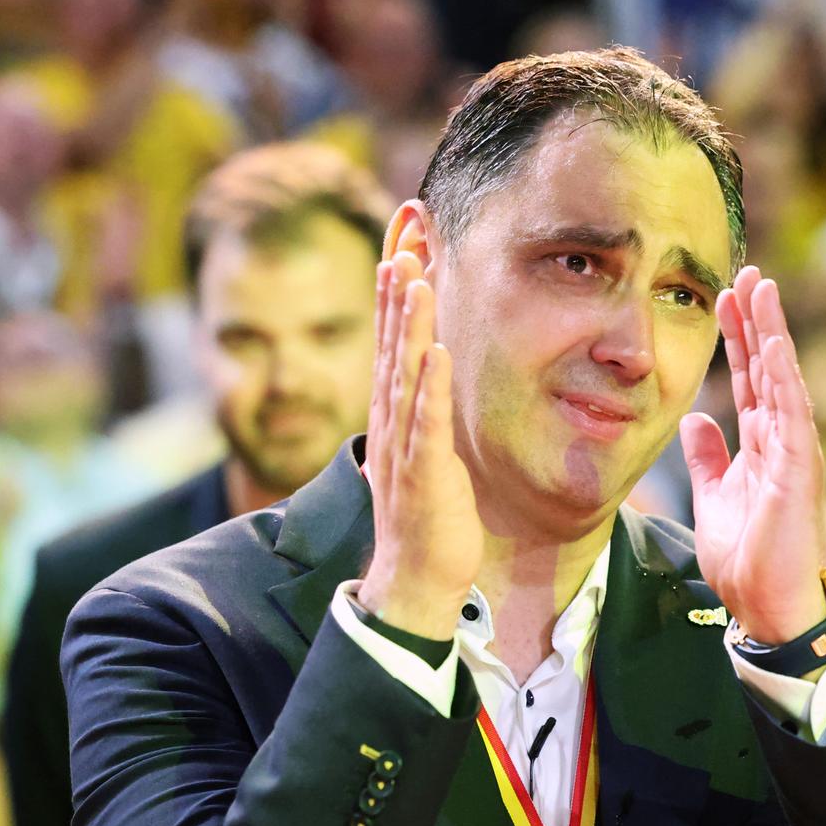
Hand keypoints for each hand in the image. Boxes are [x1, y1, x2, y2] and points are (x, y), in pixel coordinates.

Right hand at [357, 252, 482, 639]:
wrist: (415, 580)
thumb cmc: (424, 520)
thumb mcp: (419, 456)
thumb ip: (417, 417)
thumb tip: (421, 385)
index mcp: (391, 419)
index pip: (389, 349)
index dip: (392, 301)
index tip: (398, 253)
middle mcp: (391, 426)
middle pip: (391, 349)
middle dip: (396, 297)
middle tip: (401, 245)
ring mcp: (404, 449)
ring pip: (405, 376)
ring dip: (410, 326)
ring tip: (415, 280)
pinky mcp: (424, 474)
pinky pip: (427, 424)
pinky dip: (429, 388)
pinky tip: (436, 352)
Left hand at [680, 266, 825, 643]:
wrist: (764, 605)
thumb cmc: (747, 558)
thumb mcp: (714, 497)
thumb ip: (707, 458)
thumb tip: (694, 420)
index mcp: (761, 445)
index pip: (749, 379)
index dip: (738, 338)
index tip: (724, 297)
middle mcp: (782, 440)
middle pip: (768, 367)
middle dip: (756, 320)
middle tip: (746, 273)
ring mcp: (793, 451)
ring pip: (782, 378)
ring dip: (772, 332)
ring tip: (761, 288)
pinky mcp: (798, 469)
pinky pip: (791, 412)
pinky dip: (783, 375)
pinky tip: (773, 342)